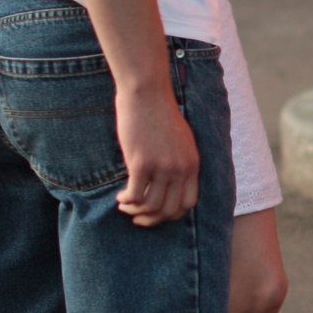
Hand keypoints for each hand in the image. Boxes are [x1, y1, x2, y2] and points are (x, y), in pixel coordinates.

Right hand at [114, 84, 199, 225]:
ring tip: (125, 205)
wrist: (147, 92)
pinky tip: (120, 197)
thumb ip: (178, 161)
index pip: (189, 203)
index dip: (171, 214)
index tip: (157, 213)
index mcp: (192, 164)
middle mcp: (180, 169)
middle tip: (137, 217)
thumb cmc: (159, 112)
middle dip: (152, 219)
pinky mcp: (141, 163)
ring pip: (151, 206)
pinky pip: (135, 195)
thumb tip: (167, 182)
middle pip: (169, 209)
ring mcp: (162, 167)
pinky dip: (126, 201)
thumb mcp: (180, 140)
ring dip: (135, 211)